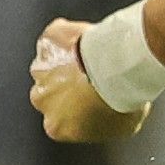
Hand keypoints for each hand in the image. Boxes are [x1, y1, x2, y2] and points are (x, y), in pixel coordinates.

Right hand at [31, 15, 144, 142]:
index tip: (94, 102)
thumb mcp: (123, 126)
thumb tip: (114, 118)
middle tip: (93, 80)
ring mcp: (41, 69)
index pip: (62, 122)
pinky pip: (55, 38)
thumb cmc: (120, 99)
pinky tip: (87, 38)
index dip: (79, 111)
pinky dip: (66, 37)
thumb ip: (106, 124)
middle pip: (50, 94)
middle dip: (67, 87)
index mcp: (56, 126)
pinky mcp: (47, 42)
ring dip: (64, 62)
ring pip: (49, 66)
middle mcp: (42, 100)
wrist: (118, 68)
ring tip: (91, 57)